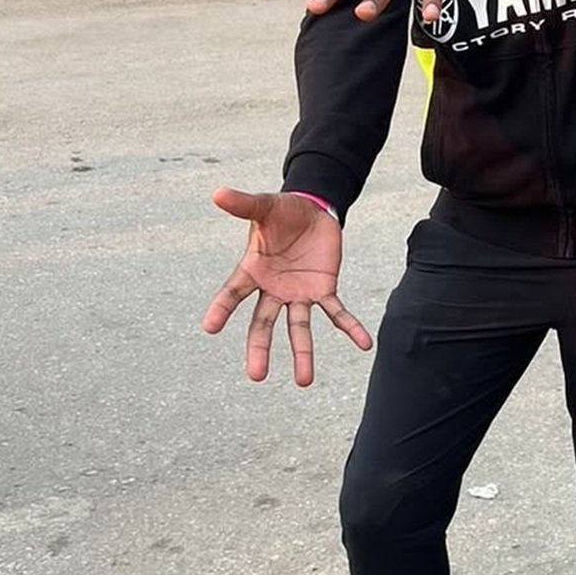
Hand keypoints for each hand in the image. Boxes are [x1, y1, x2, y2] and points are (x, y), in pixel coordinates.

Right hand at [202, 189, 372, 385]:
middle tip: (256, 376)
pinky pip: (336, 312)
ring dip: (303, 353)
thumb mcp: (264, 205)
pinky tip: (365, 345)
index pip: (233, 293)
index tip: (209, 327)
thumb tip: (217, 193)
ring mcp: (298, 293)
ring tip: (304, 382)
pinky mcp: (324, 289)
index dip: (221, 308)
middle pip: (263, 323)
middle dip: (260, 348)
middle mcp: (273, 289)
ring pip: (299, 327)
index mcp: (252, 271)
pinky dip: (351, 327)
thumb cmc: (281, 211)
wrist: (312, 210)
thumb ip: (243, 205)